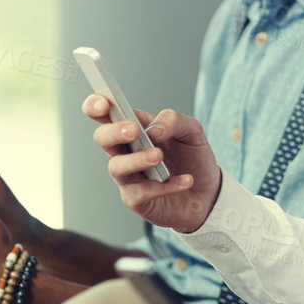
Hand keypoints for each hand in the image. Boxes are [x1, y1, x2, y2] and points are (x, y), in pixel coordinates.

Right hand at [85, 94, 221, 232]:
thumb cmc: (192, 158)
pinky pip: (141, 192)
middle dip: (114, 132)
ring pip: (116, 166)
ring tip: (158, 157)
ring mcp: (128, 176)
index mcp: (134, 127)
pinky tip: (185, 180)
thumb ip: (174, 121)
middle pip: (102, 137)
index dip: (96, 106)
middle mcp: (125, 150)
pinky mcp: (136, 199)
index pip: (104, 113)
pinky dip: (164, 186)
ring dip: (136, 160)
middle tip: (134, 131)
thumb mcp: (191, 132)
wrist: (207, 192)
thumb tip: (154, 130)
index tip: (103, 104)